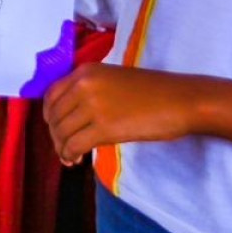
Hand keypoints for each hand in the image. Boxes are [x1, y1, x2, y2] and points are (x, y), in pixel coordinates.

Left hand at [43, 63, 202, 165]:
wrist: (181, 100)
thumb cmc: (154, 92)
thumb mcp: (114, 80)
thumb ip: (90, 90)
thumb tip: (71, 115)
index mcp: (86, 71)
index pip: (52, 94)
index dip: (50, 115)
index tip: (56, 128)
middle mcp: (84, 85)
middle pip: (54, 115)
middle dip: (55, 135)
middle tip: (64, 148)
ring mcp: (93, 105)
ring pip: (61, 132)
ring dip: (62, 148)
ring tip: (70, 157)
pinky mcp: (103, 128)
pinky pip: (74, 145)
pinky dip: (70, 155)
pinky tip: (77, 161)